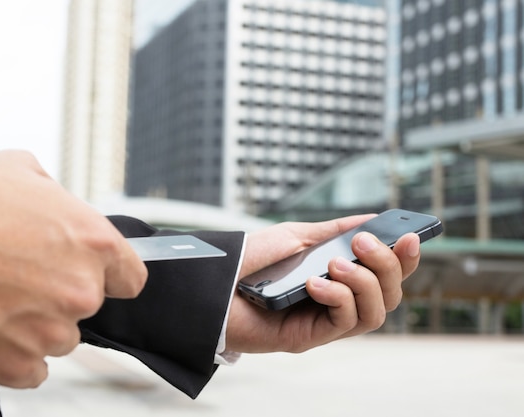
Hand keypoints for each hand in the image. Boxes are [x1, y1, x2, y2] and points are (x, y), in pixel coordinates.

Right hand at [0, 151, 147, 387]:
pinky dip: (15, 354)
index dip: (113, 275)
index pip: (131, 277)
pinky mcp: (15, 363)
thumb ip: (57, 199)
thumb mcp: (23, 172)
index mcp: (94, 242)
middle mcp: (82, 290)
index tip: (99, 275)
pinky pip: (32, 368)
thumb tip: (59, 212)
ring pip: (59, 337)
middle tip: (19, 275)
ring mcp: (50, 331)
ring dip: (36, 323)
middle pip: (87, 305)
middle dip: (60, 293)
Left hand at [225, 215, 419, 352]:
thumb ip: (335, 231)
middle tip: (364, 243)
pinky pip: (345, 323)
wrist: (212, 282)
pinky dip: (338, 297)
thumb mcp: (297, 236)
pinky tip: (315, 282)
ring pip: (376, 312)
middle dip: (388, 265)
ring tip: (336, 262)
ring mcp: (324, 322)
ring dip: (364, 282)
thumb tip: (374, 219)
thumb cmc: (251, 260)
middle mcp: (337, 301)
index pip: (385, 273)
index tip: (413, 235)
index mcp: (338, 277)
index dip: (405, 258)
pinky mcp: (309, 338)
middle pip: (389, 293)